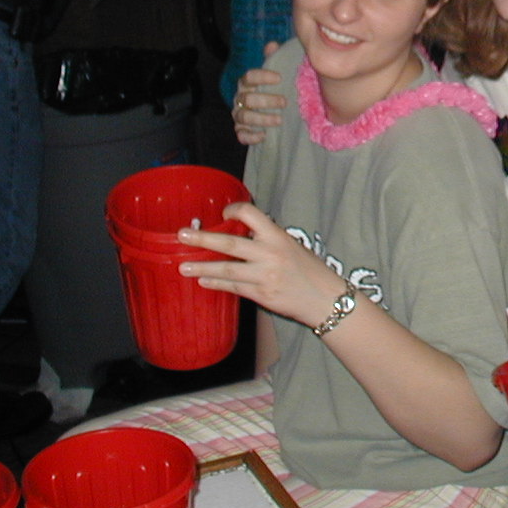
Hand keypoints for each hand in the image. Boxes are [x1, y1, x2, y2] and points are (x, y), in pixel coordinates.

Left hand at [178, 201, 343, 329]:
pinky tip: (204, 280)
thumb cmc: (310, 270)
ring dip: (202, 267)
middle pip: (230, 243)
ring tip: (183, 267)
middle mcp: (269, 253)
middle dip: (203, 239)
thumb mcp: (291, 246)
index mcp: (278, 236)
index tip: (223, 212)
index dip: (234, 210)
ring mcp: (264, 275)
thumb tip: (240, 237)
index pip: (251, 214)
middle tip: (182, 235)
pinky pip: (234, 287)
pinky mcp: (261, 294)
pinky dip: (217, 283)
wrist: (325, 298)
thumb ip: (267, 241)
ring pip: (227, 269)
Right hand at [234, 40, 286, 144]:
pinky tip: (264, 135)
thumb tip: (272, 45)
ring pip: (244, 116)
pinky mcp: (241, 131)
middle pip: (247, 98)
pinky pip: (241, 135)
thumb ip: (275, 59)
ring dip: (261, 119)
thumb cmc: (275, 89)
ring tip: (279, 120)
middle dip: (266, 100)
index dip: (262, 76)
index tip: (279, 78)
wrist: (274, 111)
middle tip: (285, 102)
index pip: (248, 77)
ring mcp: (239, 115)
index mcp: (246, 83)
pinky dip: (250, 136)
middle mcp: (240, 98)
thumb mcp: (277, 73)